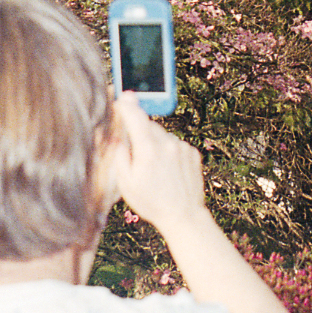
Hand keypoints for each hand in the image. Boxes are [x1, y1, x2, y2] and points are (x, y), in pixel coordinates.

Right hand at [110, 92, 208, 236]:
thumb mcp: (126, 183)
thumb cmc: (151, 202)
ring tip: (156, 170)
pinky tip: (169, 171)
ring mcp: (182, 147)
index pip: (135, 117)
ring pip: (163, 136)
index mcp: (148, 150)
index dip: (127, 105)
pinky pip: (175, 145)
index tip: (122, 97)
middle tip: (137, 155)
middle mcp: (167, 144)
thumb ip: (120, 156)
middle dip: (141, 134)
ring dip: (156, 145)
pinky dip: (169, 151)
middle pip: (149, 126)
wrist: (184, 215)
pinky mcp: (193, 152)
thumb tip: (119, 137)